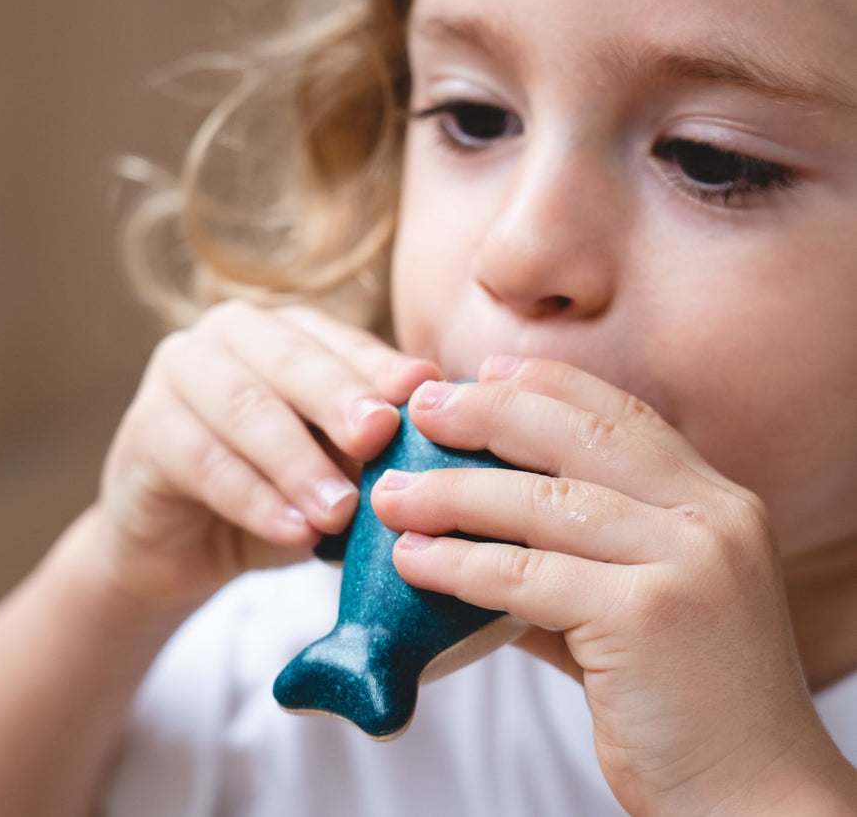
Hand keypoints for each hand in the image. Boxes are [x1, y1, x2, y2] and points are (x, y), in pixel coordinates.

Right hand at [90, 300, 438, 612]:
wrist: (185, 545)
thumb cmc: (276, 490)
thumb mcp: (331, 464)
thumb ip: (369, 441)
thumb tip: (434, 423)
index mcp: (286, 330)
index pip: (340, 340)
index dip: (379, 367)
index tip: (421, 395)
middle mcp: (229, 336)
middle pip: (290, 360)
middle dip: (338, 399)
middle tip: (377, 438)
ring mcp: (178, 373)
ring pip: (244, 407)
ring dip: (296, 462)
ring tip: (339, 510)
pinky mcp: (144, 428)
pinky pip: (201, 460)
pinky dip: (253, 499)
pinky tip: (293, 533)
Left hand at [372, 358, 848, 813]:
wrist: (756, 795)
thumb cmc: (690, 699)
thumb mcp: (646, 602)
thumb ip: (575, 561)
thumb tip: (479, 541)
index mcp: (716, 500)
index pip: (623, 416)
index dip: (550, 386)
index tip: (486, 373)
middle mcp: (710, 516)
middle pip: (579, 438)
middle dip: (490, 415)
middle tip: (425, 409)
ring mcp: (685, 560)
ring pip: (543, 504)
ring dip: (453, 495)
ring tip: (392, 494)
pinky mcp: (648, 616)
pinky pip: (528, 577)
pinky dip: (460, 566)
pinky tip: (413, 560)